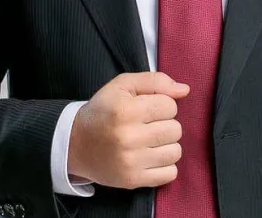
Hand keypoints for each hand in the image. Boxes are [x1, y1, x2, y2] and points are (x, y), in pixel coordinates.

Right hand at [67, 71, 189, 189]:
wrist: (76, 143)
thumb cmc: (104, 109)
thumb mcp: (123, 85)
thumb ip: (155, 81)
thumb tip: (184, 90)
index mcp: (125, 110)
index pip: (169, 106)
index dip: (162, 104)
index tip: (148, 107)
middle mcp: (128, 137)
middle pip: (175, 129)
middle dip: (166, 123)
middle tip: (149, 124)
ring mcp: (131, 162)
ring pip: (175, 151)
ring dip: (167, 144)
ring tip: (151, 140)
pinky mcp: (133, 181)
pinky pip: (170, 174)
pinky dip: (165, 165)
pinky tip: (151, 156)